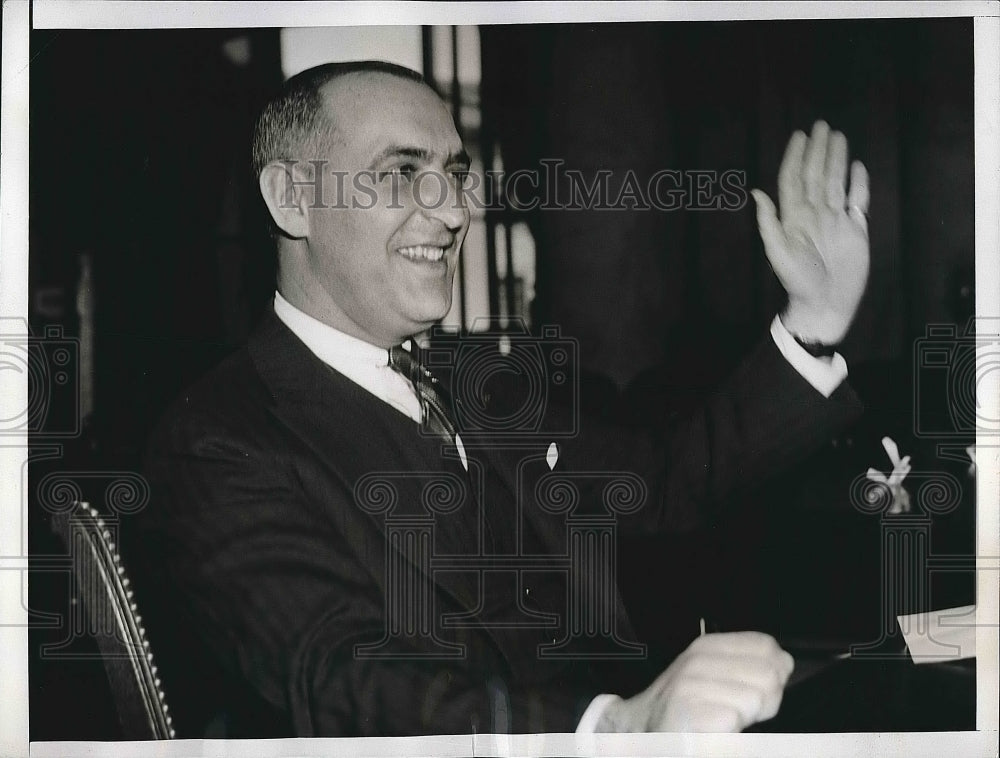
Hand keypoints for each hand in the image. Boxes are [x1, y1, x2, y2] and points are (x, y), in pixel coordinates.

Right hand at [600, 631, 793, 731]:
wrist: (639, 730)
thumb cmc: (685, 707)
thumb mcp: (712, 675)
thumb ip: (749, 666)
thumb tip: (785, 662)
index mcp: (708, 647)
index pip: (766, 646)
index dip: (774, 672)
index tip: (754, 689)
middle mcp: (697, 660)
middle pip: (768, 675)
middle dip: (765, 701)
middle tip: (738, 713)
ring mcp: (690, 684)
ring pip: (754, 699)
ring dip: (746, 720)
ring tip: (721, 723)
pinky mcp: (686, 711)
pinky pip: (733, 720)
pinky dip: (729, 733)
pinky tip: (712, 733)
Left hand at [752, 120, 870, 343]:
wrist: (825, 305)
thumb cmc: (799, 283)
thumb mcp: (779, 254)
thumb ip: (769, 224)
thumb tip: (756, 193)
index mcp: (795, 217)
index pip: (794, 180)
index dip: (795, 158)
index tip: (799, 136)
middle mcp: (815, 214)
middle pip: (816, 175)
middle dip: (818, 151)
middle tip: (821, 126)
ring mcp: (836, 220)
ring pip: (836, 182)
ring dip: (837, 160)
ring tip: (838, 136)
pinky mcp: (856, 230)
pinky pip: (858, 200)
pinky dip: (859, 184)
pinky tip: (859, 167)